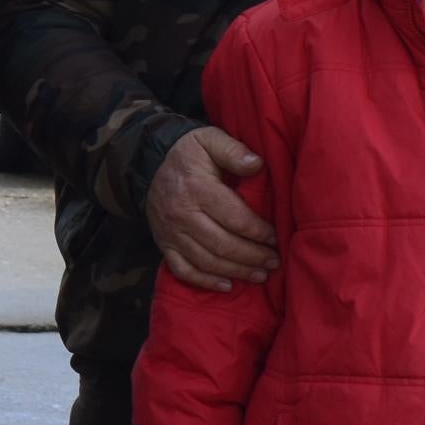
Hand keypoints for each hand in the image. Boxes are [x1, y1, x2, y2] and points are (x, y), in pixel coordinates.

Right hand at [145, 126, 276, 290]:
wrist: (148, 164)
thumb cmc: (189, 153)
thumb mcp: (209, 140)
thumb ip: (233, 150)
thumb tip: (257, 165)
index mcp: (197, 188)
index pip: (234, 217)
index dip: (258, 231)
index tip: (276, 237)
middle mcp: (182, 214)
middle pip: (222, 244)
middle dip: (252, 256)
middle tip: (275, 261)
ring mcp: (171, 233)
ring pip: (206, 261)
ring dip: (236, 271)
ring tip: (261, 275)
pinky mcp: (164, 244)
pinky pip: (183, 270)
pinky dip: (205, 282)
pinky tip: (227, 285)